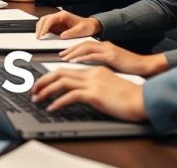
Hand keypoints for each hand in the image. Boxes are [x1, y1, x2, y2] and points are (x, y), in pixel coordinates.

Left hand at [31, 66, 146, 120]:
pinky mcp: (95, 94)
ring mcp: (93, 82)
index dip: (51, 75)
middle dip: (42, 80)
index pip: (66, 69)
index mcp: (94, 69)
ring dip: (46, 90)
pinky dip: (58, 101)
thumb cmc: (129, 97)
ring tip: (37, 98)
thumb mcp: (109, 86)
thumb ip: (95, 85)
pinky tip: (52, 108)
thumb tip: (81, 92)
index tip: (42, 83)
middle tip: (33, 90)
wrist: (142, 100)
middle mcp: (91, 73)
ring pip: (61, 81)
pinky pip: (71, 95)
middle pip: (59, 72)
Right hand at [35, 10, 101, 38]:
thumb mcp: (81, 30)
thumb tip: (61, 36)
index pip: (50, 20)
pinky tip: (43, 37)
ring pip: (44, 22)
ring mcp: (57, 21)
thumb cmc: (87, 27)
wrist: (91, 26)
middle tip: (38, 37)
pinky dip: (43, 31)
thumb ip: (71, 33)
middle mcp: (59, 16)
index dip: (44, 27)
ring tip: (39, 38)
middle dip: (39, 28)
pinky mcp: (57, 26)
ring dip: (40, 29)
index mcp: (63, 15)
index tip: (42, 35)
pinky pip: (47, 27)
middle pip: (44, 19)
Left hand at [59, 41, 168, 76]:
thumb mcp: (115, 67)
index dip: (73, 50)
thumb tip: (92, 75)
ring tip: (62, 59)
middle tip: (60, 56)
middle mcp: (105, 47)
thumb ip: (103, 67)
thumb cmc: (133, 71)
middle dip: (69, 50)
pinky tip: (73, 62)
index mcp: (106, 48)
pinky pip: (93, 55)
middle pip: (82, 45)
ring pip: (85, 48)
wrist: (148, 68)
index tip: (64, 56)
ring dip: (72, 53)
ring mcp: (108, 51)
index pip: (85, 46)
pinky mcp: (112, 57)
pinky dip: (81, 58)